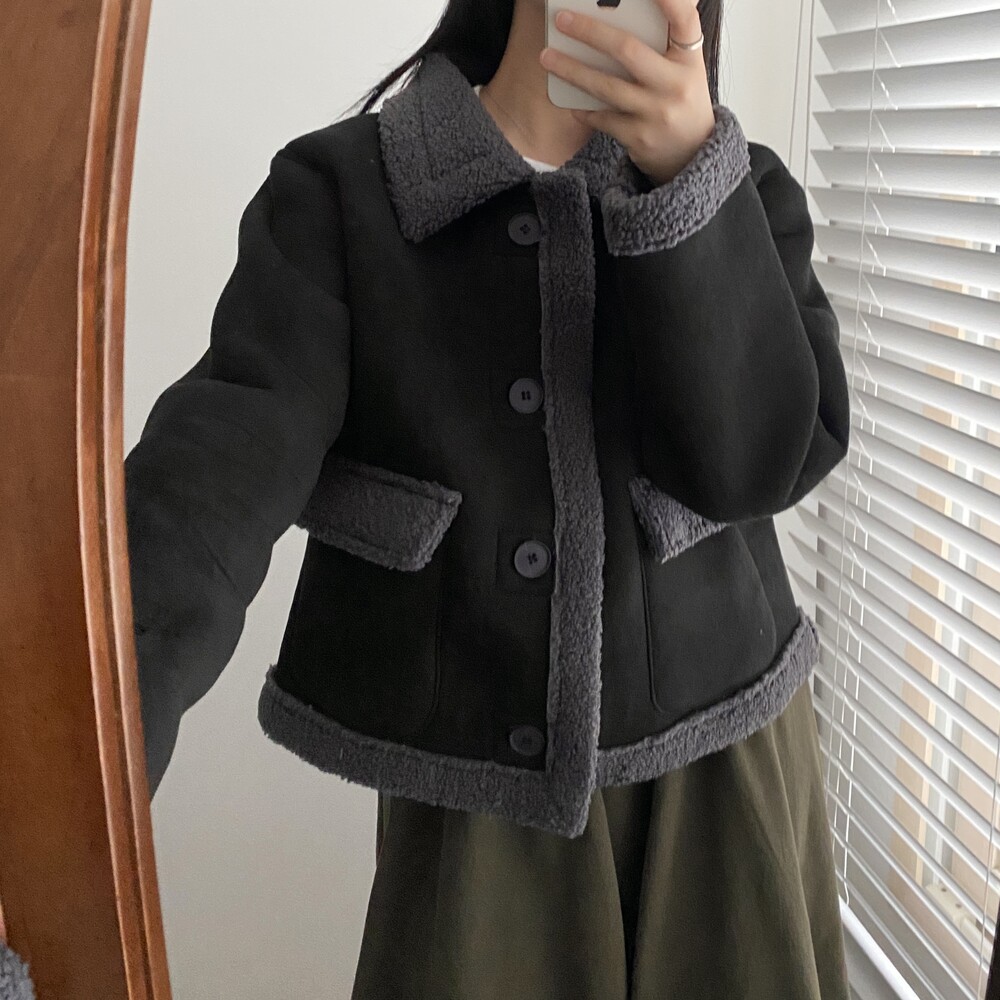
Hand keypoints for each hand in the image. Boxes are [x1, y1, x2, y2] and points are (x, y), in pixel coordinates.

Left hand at [540, 0, 716, 186]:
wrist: (690, 154)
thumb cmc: (680, 99)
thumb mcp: (683, 69)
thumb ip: (663, 43)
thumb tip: (619, 15)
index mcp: (690, 59)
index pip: (685, 19)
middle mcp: (676, 84)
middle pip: (628, 50)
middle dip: (590, 32)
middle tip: (562, 20)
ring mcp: (657, 113)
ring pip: (606, 87)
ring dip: (572, 70)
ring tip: (547, 58)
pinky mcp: (639, 138)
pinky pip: (602, 118)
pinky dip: (584, 109)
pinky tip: (570, 101)